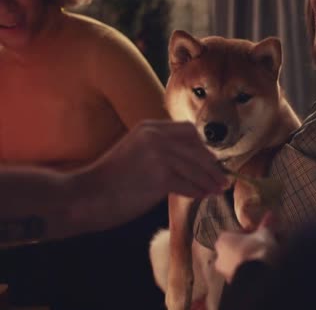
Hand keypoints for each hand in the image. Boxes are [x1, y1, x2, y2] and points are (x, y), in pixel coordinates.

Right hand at [72, 120, 227, 232]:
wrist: (85, 196)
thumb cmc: (110, 180)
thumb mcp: (136, 152)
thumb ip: (162, 151)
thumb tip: (194, 163)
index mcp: (149, 127)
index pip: (188, 131)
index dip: (203, 148)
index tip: (212, 161)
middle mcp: (155, 136)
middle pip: (197, 148)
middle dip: (212, 165)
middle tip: (224, 178)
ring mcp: (158, 155)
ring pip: (195, 168)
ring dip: (208, 180)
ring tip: (217, 189)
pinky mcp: (159, 176)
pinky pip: (187, 184)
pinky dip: (197, 191)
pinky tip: (202, 195)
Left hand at [214, 213, 277, 282]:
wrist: (257, 278)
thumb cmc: (257, 251)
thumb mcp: (265, 234)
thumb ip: (266, 225)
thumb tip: (270, 215)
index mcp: (223, 240)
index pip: (237, 232)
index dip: (251, 232)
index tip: (262, 234)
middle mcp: (220, 256)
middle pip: (237, 248)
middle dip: (251, 246)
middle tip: (266, 245)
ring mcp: (225, 272)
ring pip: (239, 262)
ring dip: (251, 259)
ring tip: (267, 258)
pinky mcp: (233, 284)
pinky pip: (243, 273)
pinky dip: (251, 270)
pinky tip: (263, 269)